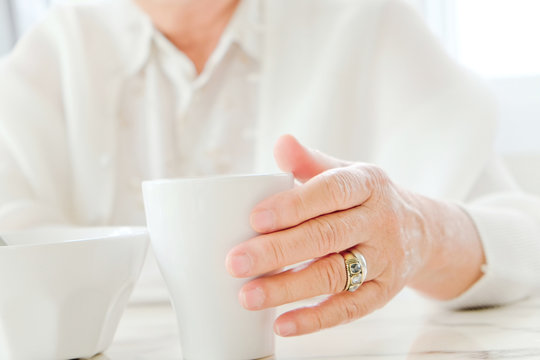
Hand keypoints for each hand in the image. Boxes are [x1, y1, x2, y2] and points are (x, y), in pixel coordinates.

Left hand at [225, 135, 483, 336]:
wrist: (421, 231)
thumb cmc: (365, 199)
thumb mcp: (346, 172)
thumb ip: (310, 162)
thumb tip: (280, 143)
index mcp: (368, 184)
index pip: (331, 191)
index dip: (294, 205)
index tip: (255, 219)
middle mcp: (380, 220)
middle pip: (326, 237)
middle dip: (278, 251)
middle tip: (235, 262)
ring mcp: (385, 259)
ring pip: (334, 275)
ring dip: (288, 288)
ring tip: (248, 295)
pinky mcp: (383, 292)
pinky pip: (349, 309)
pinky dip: (314, 319)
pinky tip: (281, 324)